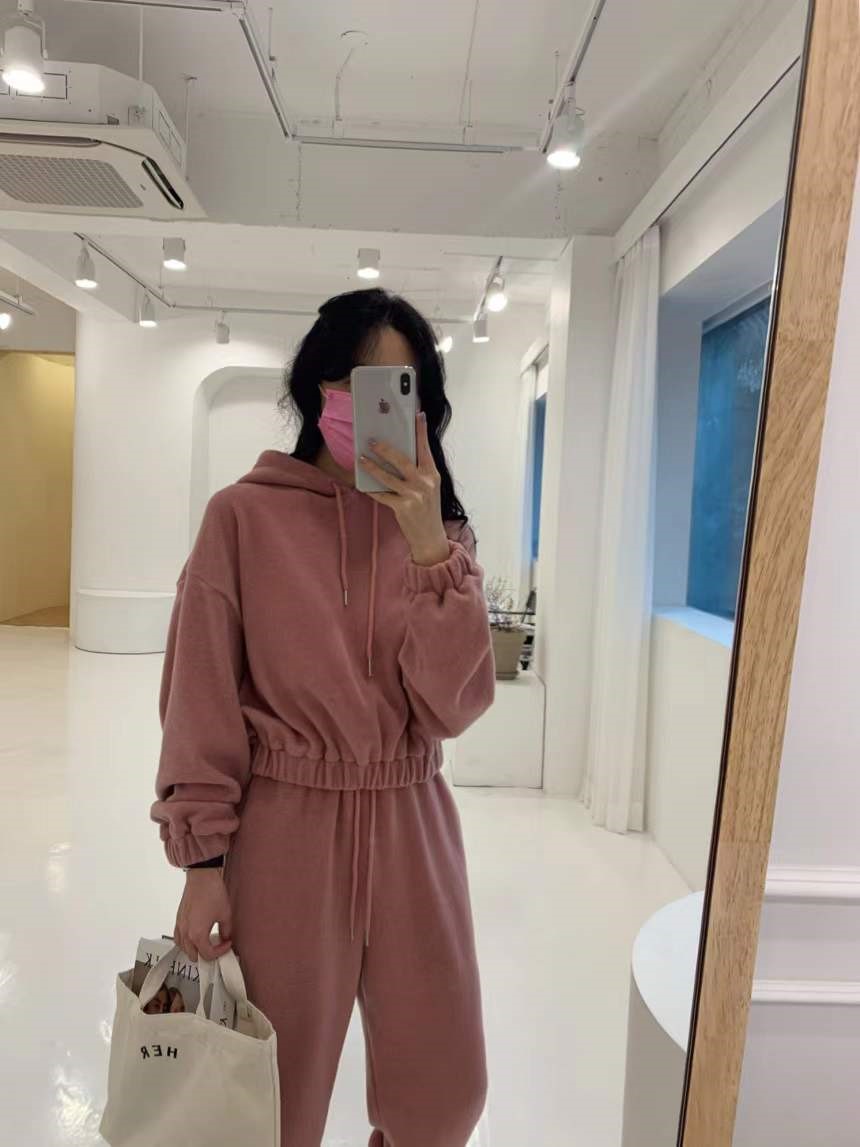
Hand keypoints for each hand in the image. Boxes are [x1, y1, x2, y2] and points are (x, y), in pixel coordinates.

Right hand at [175, 869, 232, 961]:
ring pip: (183, 948)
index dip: (220, 952)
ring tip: (206, 944)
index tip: (227, 943)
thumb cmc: (212, 893)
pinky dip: (184, 942)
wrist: (202, 877)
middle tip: (217, 947)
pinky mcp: (178, 919)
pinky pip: (177, 938)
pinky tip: (193, 937)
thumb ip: (226, 930)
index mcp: (197, 935)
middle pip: (194, 955)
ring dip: (194, 950)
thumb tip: (225, 937)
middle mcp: (186, 933)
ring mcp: (180, 926)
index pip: (208, 954)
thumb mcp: (225, 914)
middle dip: (207, 954)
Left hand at [360, 414, 450, 566]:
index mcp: (432, 475)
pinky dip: (372, 490)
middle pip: (402, 460)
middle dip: (385, 449)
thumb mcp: (429, 488)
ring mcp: (414, 496)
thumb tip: (399, 454)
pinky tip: (363, 485)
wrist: (430, 537)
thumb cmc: (428, 510)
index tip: (417, 415)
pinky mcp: (403, 507)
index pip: (425, 449)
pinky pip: (382, 495)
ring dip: (372, 467)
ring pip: (388, 477)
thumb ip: (419, 472)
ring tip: (362, 459)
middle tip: (372, 440)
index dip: (421, 431)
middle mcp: (424, 483)